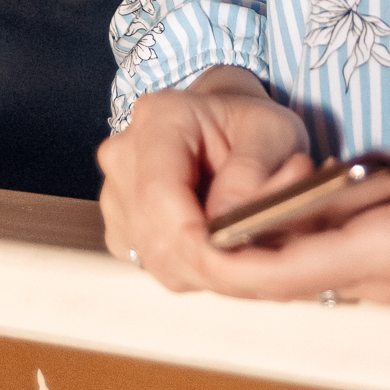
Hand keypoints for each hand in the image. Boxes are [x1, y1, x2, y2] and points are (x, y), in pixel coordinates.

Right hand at [98, 66, 311, 290]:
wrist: (230, 129)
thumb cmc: (249, 126)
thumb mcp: (272, 131)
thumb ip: (252, 171)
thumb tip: (226, 218)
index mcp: (160, 118)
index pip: (160, 195)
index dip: (198, 241)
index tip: (245, 264)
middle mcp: (126, 156)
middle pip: (158, 239)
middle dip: (216, 266)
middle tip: (272, 268)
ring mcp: (117, 196)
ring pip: (161, 262)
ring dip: (211, 271)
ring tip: (253, 248)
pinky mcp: (122, 230)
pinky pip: (159, 268)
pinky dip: (198, 271)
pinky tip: (224, 245)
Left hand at [106, 88, 389, 302]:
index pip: (289, 272)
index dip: (229, 263)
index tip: (182, 244)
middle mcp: (385, 276)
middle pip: (282, 277)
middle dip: (225, 255)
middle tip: (171, 219)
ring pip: (303, 268)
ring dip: (255, 250)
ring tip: (203, 210)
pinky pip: (329, 257)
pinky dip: (291, 241)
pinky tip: (273, 206)